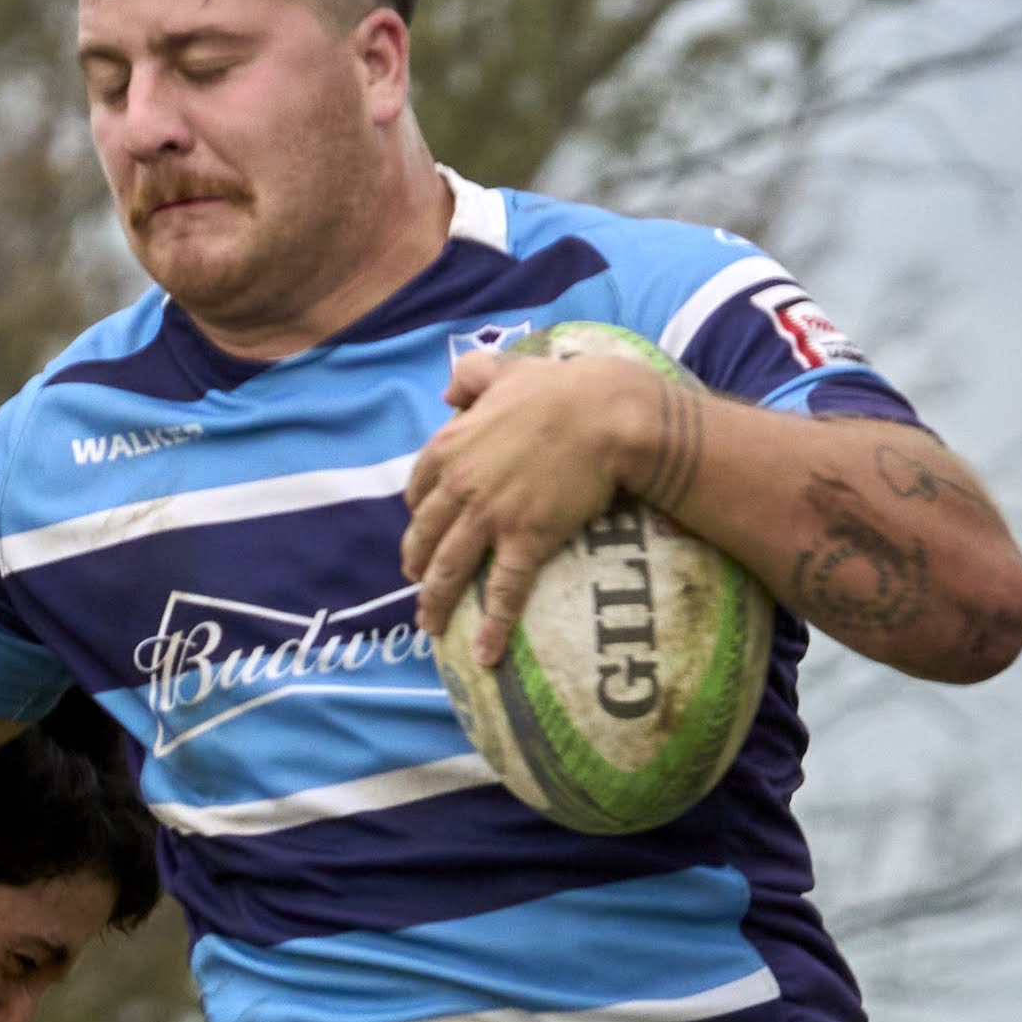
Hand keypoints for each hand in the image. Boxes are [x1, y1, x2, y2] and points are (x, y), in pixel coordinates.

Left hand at [400, 345, 673, 666]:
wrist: (606, 415)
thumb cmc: (560, 388)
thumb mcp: (505, 367)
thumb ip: (471, 375)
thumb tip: (449, 388)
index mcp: (450, 445)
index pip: (418, 488)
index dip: (417, 513)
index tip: (421, 528)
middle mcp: (460, 485)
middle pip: (424, 535)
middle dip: (416, 565)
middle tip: (417, 585)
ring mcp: (490, 516)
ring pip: (450, 569)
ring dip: (436, 603)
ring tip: (431, 627)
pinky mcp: (525, 540)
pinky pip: (502, 591)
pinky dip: (491, 626)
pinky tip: (484, 654)